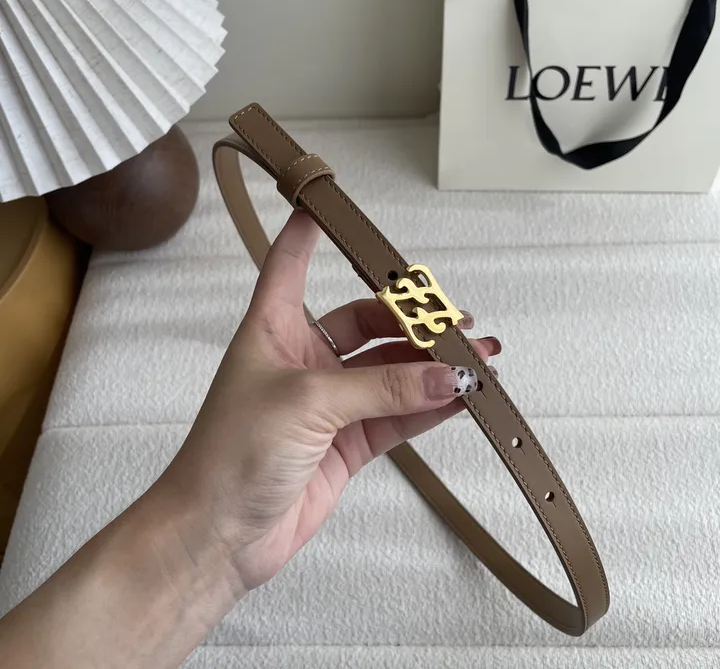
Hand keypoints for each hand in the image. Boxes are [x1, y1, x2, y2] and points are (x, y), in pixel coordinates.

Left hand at [162, 209, 501, 592]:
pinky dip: (430, 407)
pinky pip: (397, 416)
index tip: (326, 206)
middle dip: (414, 323)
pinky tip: (461, 398)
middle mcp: (303, 360)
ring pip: (391, 372)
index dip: (305, 234)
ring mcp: (329, 403)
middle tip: (458, 324)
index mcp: (273, 330)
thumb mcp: (308, 403)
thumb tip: (449, 375)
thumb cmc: (231, 455)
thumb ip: (384, 387)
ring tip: (479, 360)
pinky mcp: (347, 443)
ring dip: (432, 366)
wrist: (219, 535)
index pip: (289, 267)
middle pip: (368, 324)